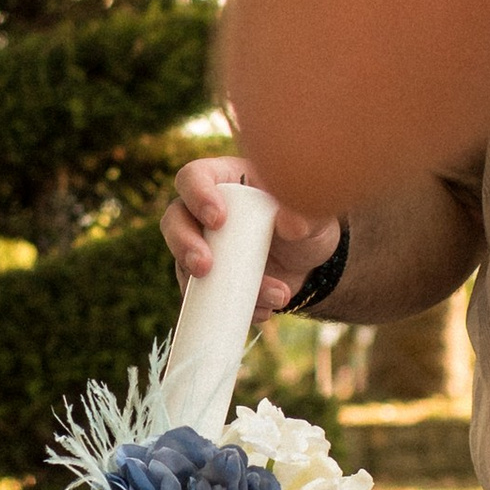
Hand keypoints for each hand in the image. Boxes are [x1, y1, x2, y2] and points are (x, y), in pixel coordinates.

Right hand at [160, 153, 339, 320]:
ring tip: (259, 298)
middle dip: (184, 244)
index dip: (197, 195)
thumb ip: (307, 214)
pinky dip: (230, 307)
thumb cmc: (307, 223)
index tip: (218, 219)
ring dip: (208, 285)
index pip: (193, 177)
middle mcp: (204, 211)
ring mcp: (203, 246)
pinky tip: (263, 312)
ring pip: (184, 263)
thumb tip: (292, 225)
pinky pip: (203, 296)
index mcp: (226, 180)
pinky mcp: (208, 278)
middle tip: (205, 266)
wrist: (310, 263)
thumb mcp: (314, 215)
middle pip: (174, 220)